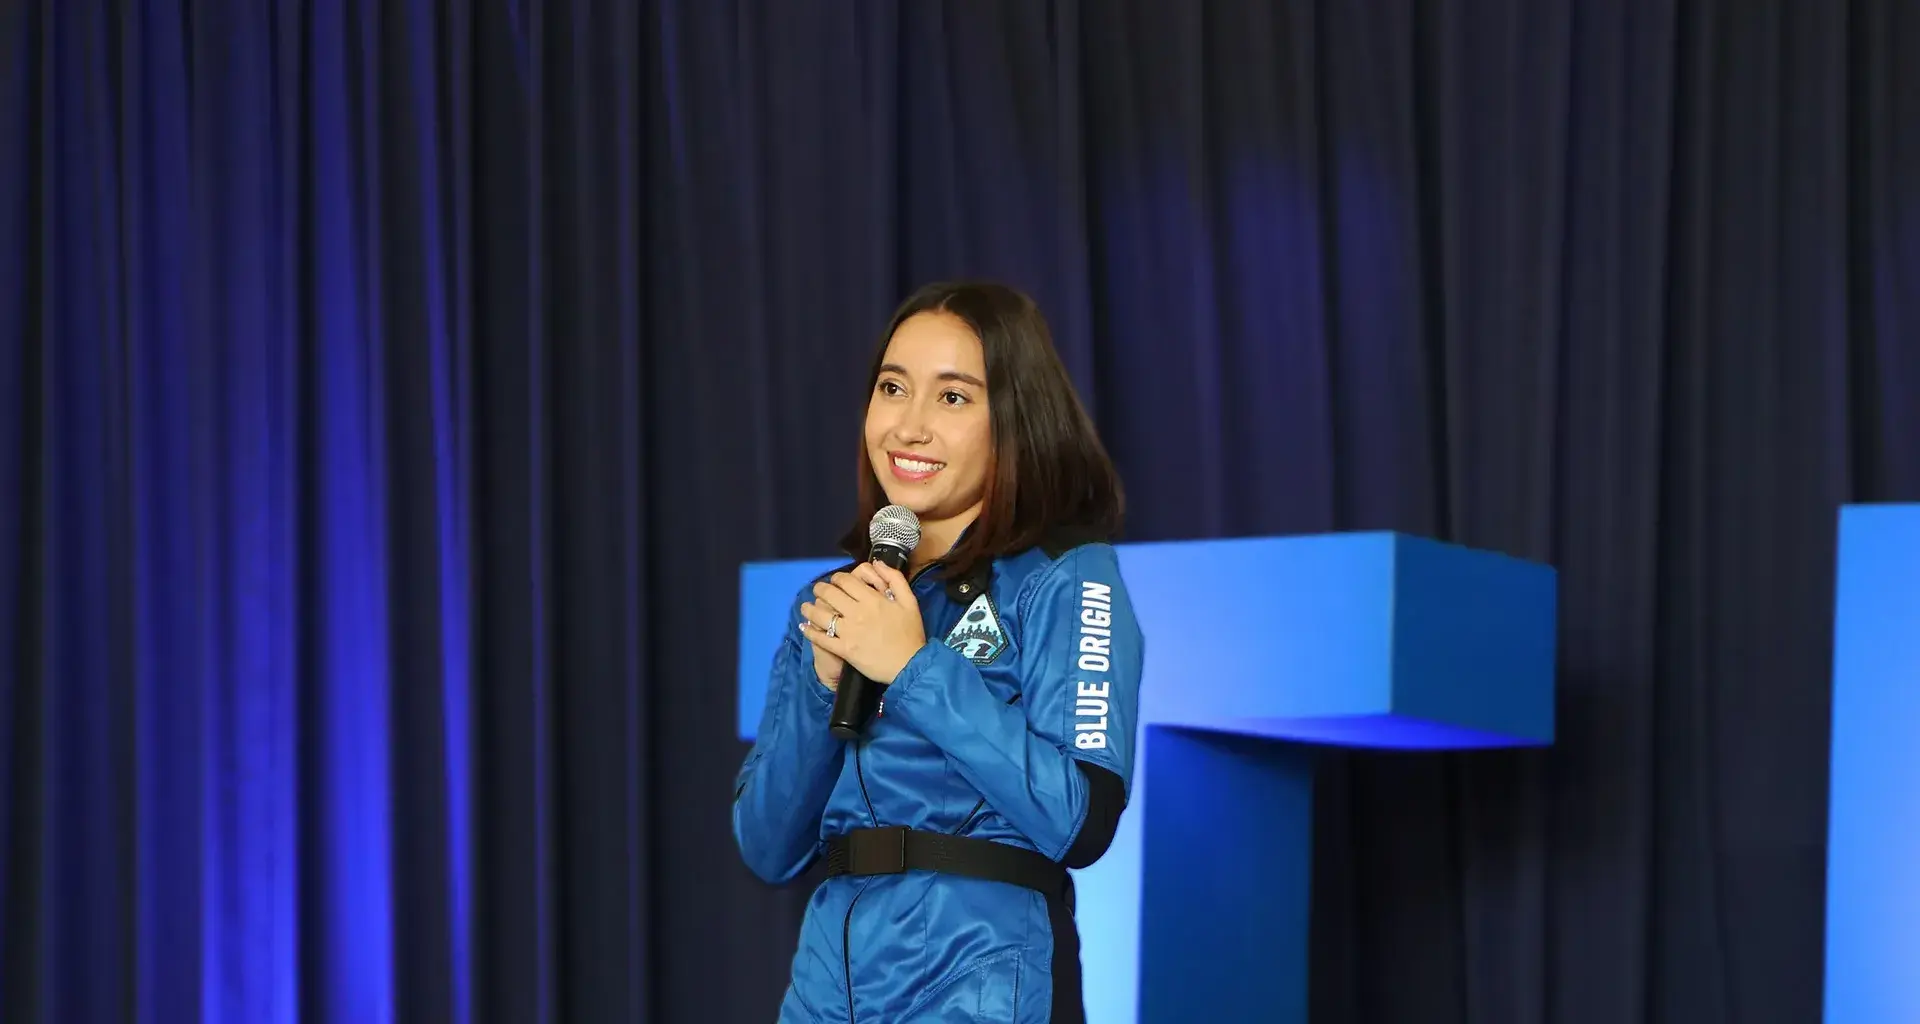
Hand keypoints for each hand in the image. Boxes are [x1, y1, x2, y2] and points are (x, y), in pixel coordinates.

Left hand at [797, 561, 925, 684]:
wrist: (910, 664)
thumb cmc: (911, 633)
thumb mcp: (910, 601)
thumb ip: (895, 579)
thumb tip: (877, 563)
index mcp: (872, 599)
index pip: (846, 581)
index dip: (836, 578)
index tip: (835, 581)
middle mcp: (857, 612)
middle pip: (829, 594)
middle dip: (820, 589)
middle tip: (818, 590)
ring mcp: (849, 632)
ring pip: (821, 615)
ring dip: (809, 609)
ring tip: (805, 607)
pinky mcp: (844, 649)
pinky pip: (822, 639)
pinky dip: (810, 632)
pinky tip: (804, 628)